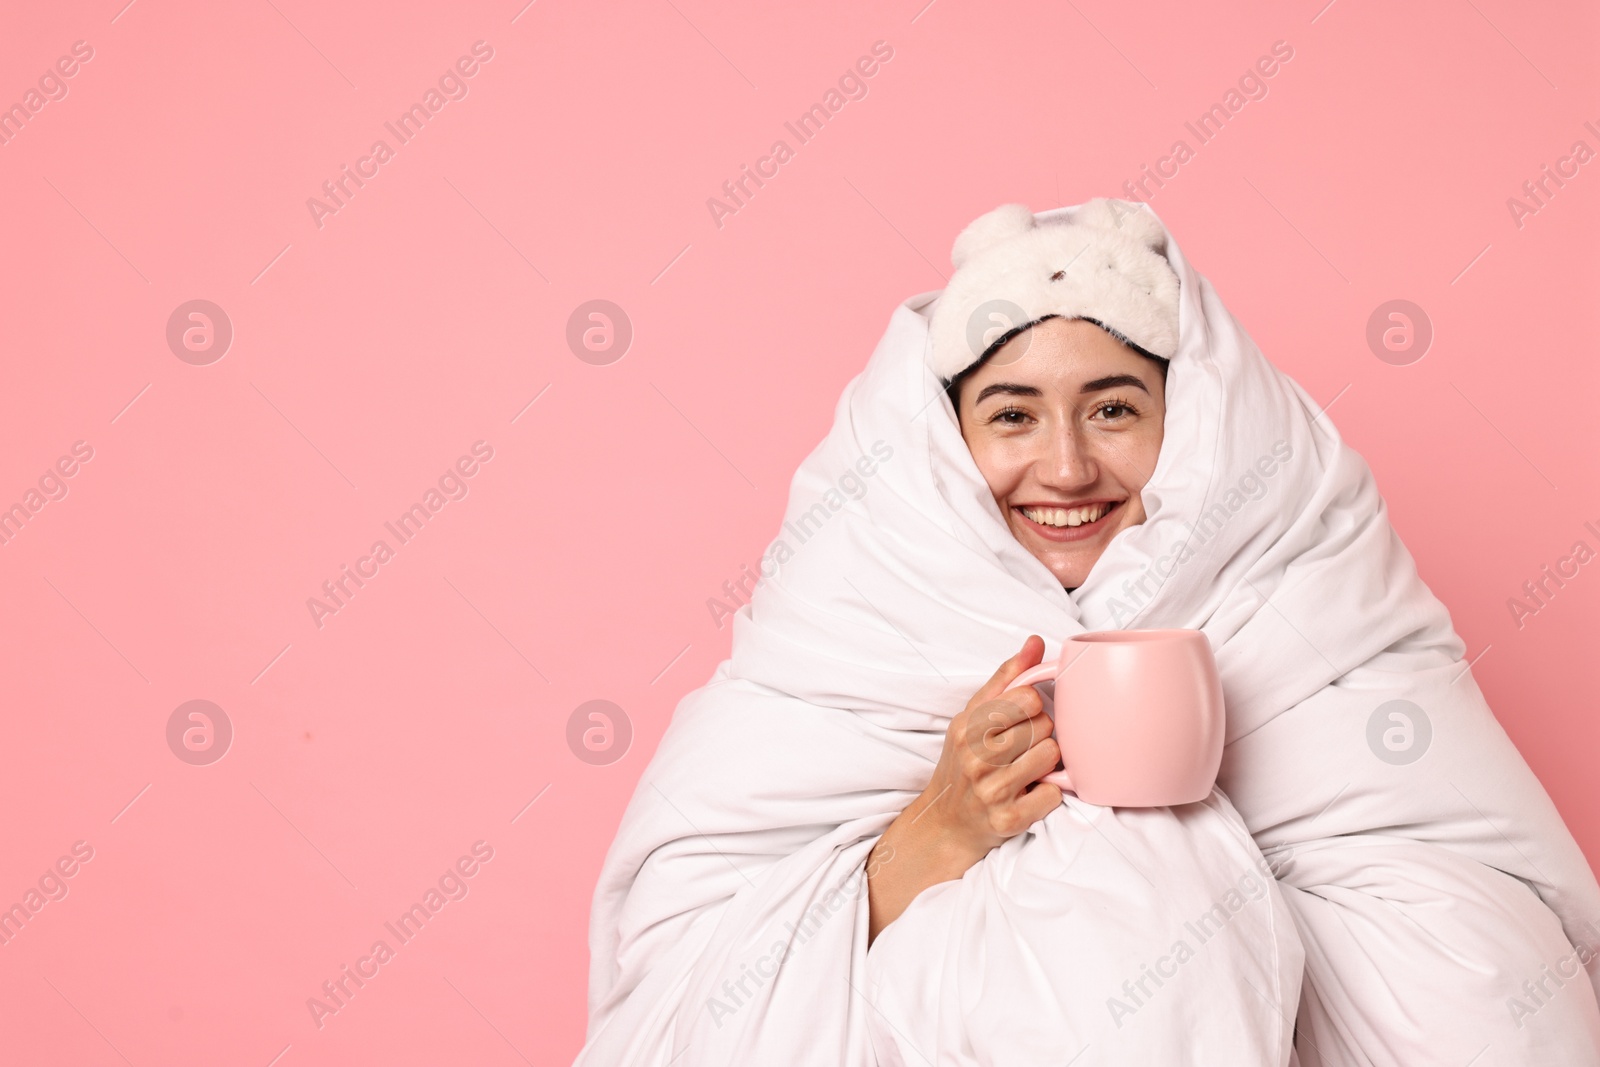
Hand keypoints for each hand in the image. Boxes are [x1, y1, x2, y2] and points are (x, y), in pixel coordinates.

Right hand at [911, 633, 1064, 861]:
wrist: (947, 823)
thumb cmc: (964, 763)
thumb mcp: (972, 717)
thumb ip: (1006, 678)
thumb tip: (1036, 642)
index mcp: (968, 726)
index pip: (1028, 697)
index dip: (1034, 706)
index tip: (1024, 717)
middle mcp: (976, 757)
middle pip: (1044, 726)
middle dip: (1041, 735)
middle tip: (1024, 748)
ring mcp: (991, 789)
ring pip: (1051, 757)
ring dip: (1047, 763)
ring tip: (1028, 768)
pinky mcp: (1008, 819)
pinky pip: (1052, 794)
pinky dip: (1047, 794)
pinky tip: (1029, 793)